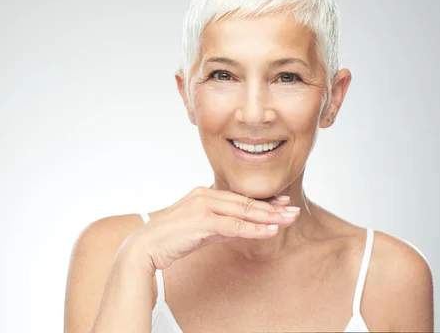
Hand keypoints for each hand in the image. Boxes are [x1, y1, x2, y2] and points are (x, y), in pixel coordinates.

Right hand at [127, 186, 299, 271]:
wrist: (146, 247)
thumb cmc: (171, 239)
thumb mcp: (200, 229)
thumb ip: (220, 226)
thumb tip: (240, 229)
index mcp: (204, 193)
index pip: (239, 197)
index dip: (263, 201)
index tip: (282, 203)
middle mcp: (205, 194)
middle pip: (245, 201)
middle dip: (272, 207)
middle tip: (293, 211)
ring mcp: (203, 206)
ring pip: (243, 211)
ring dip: (268, 216)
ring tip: (288, 220)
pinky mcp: (202, 220)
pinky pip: (234, 226)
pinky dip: (254, 228)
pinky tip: (270, 230)